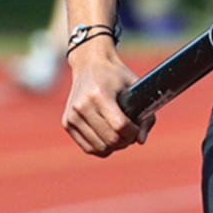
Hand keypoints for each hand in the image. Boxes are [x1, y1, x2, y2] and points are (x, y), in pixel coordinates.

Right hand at [61, 39, 147, 156]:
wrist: (90, 65)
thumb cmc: (116, 77)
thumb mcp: (135, 88)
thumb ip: (145, 116)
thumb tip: (141, 141)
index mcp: (99, 94)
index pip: (120, 125)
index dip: (134, 132)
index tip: (138, 128)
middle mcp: (82, 105)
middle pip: (110, 139)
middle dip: (126, 141)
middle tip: (131, 134)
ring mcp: (72, 115)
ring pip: (100, 148)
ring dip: (114, 147)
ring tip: (120, 136)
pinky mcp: (67, 123)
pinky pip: (88, 148)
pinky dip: (101, 148)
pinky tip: (108, 138)